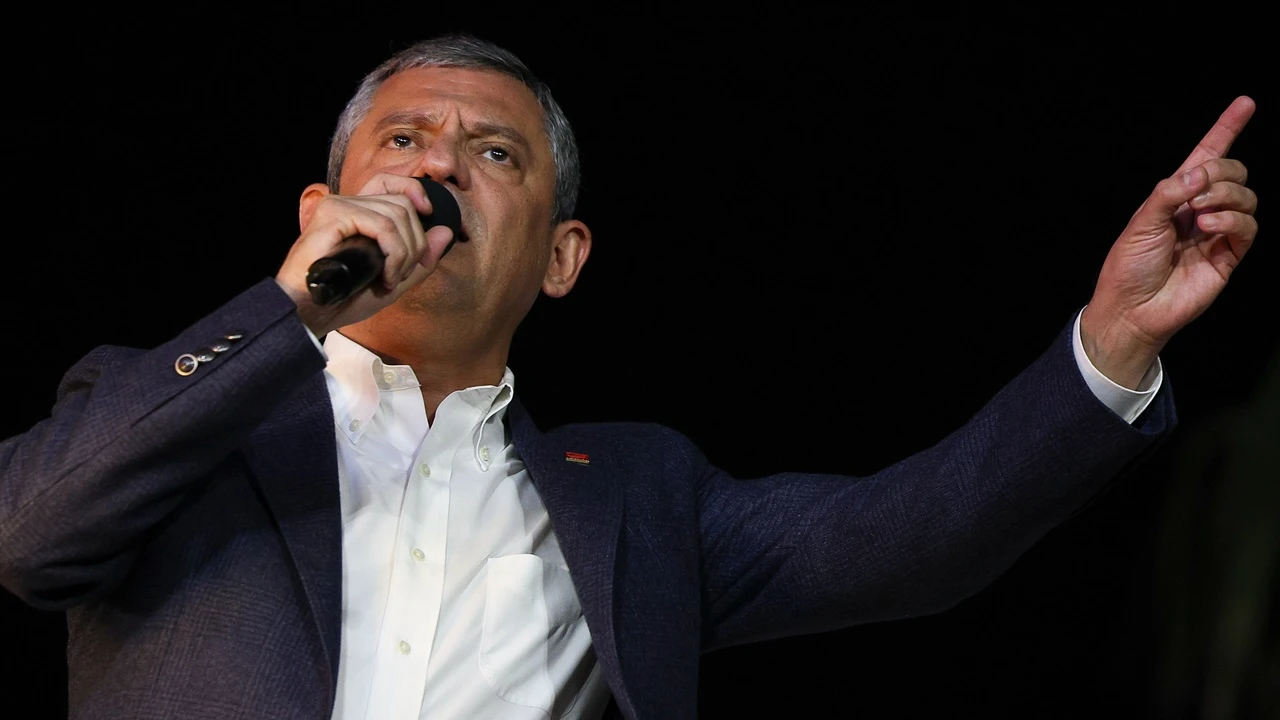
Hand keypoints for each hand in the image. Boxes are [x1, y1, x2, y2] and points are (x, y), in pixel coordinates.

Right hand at [274, 174, 455, 335]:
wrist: (309, 314)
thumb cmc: (344, 298)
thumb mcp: (394, 281)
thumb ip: (420, 259)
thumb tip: (446, 231)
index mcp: (359, 212)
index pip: (393, 182)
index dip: (417, 192)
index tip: (430, 218)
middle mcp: (348, 203)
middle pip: (403, 203)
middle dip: (416, 243)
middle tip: (401, 275)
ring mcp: (339, 206)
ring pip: (397, 214)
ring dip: (404, 253)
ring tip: (390, 280)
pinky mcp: (333, 214)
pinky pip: (381, 224)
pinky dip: (393, 252)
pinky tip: (384, 276)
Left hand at [1081, 96, 1258, 388]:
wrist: (1132, 308)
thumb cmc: (1129, 266)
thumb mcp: (1142, 221)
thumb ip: (1170, 191)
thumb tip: (1201, 171)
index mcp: (1175, 196)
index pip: (1206, 155)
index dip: (1226, 129)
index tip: (1245, 103)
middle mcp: (1199, 210)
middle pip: (1232, 172)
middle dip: (1221, 171)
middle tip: (1196, 189)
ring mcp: (1216, 232)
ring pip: (1245, 197)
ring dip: (1225, 196)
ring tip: (1200, 214)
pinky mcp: (1229, 255)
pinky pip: (1248, 226)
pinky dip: (1232, 219)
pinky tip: (1209, 226)